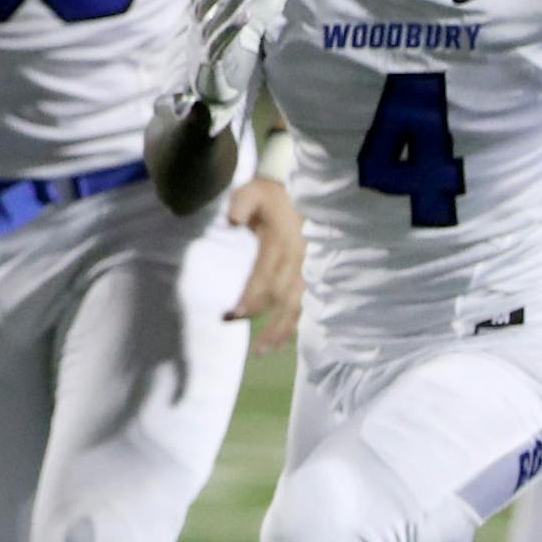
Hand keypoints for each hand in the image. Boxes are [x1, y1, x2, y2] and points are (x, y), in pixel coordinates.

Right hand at [188, 0, 290, 122]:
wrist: (209, 96)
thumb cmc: (225, 59)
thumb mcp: (239, 28)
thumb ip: (262, 3)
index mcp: (199, 21)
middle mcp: (197, 31)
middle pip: (206, 2)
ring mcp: (203, 47)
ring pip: (214, 19)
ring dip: (231, 0)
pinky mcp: (211, 64)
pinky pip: (221, 44)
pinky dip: (232, 29)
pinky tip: (248, 17)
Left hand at [225, 174, 303, 354]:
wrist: (297, 190)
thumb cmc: (266, 196)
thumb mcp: (249, 193)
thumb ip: (240, 206)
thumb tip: (232, 221)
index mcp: (281, 242)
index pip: (266, 274)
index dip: (253, 295)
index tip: (237, 313)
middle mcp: (297, 260)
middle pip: (283, 297)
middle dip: (266, 322)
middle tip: (250, 345)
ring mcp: (306, 268)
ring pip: (296, 305)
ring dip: (282, 330)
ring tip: (264, 351)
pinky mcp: (309, 273)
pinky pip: (304, 302)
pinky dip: (294, 322)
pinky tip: (282, 341)